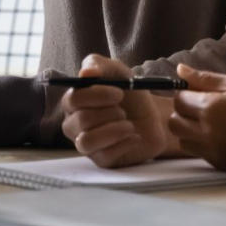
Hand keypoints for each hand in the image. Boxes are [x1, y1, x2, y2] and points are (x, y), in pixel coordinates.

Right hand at [60, 54, 168, 168]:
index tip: (119, 93)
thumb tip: (85, 73)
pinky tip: (134, 136)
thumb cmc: (130, 93)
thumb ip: (98, 64)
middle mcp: (74, 124)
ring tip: (128, 124)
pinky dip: (124, 143)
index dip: (96, 96)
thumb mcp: (117, 71)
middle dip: (109, 113)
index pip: (72, 99)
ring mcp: (86, 144)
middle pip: (80, 121)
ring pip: (86, 142)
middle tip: (124, 111)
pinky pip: (104, 156)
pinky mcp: (101, 160)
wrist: (152, 117)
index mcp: (74, 101)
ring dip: (113, 130)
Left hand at [169, 63, 225, 170]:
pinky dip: (204, 143)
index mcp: (211, 109)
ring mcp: (214, 152)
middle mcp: (208, 133)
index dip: (185, 93)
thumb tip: (180, 69)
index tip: (197, 91)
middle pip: (175, 123)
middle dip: (183, 112)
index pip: (179, 101)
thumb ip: (205, 78)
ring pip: (183, 141)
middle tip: (202, 105)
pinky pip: (200, 153)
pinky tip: (223, 134)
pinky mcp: (222, 165)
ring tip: (212, 121)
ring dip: (190, 130)